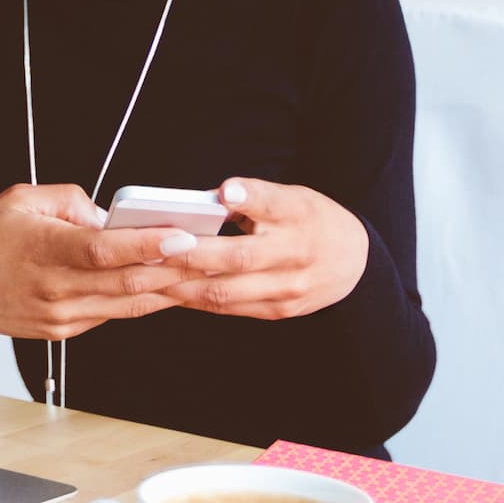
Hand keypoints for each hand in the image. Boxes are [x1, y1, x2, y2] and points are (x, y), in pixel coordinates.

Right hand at [0, 183, 199, 341]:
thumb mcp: (21, 199)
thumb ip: (71, 201)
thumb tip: (111, 217)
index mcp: (43, 251)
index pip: (103, 251)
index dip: (145, 246)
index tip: (181, 238)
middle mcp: (55, 289)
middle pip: (125, 281)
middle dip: (174, 269)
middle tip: (213, 255)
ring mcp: (62, 316)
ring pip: (128, 303)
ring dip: (169, 289)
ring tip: (204, 273)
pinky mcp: (65, 330)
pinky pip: (115, 314)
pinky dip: (144, 300)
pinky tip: (168, 287)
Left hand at [165, 179, 369, 320]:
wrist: (355, 263)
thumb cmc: (310, 221)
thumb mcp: (292, 197)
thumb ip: (255, 197)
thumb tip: (211, 198)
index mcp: (299, 214)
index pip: (274, 203)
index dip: (249, 197)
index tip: (225, 192)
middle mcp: (296, 252)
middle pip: (238, 256)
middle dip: (190, 255)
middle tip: (152, 247)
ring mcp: (288, 287)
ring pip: (226, 290)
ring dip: (182, 285)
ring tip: (148, 276)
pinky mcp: (279, 310)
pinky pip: (229, 308)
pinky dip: (195, 300)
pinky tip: (170, 292)